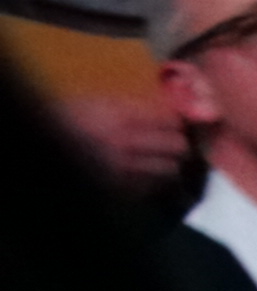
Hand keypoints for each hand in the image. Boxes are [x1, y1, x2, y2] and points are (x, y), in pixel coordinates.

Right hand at [68, 89, 192, 190]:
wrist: (44, 141)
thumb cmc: (68, 118)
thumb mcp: (98, 103)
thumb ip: (132, 107)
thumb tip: (168, 112)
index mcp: (119, 115)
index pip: (169, 119)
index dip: (175, 121)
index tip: (175, 122)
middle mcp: (126, 142)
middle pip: (177, 146)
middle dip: (178, 144)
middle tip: (174, 143)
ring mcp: (124, 168)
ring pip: (170, 169)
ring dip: (169, 164)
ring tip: (162, 160)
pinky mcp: (120, 188)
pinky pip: (152, 186)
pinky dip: (154, 181)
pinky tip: (145, 174)